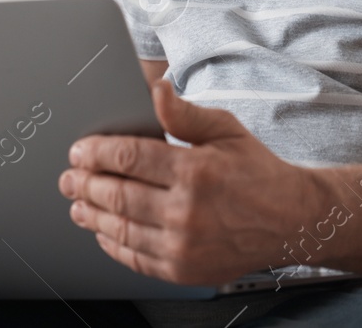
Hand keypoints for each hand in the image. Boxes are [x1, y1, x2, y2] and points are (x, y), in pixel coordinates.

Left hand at [58, 80, 326, 284]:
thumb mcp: (226, 130)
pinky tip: (104, 231)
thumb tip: (156, 90)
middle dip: (85, 184)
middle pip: (118, 195)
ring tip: (78, 204)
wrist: (291, 221)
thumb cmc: (258, 172)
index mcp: (196, 172)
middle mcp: (187, 212)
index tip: (80, 150)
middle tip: (69, 178)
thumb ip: (184, 113)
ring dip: (92, 215)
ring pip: (121, 229)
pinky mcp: (183, 270)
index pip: (129, 158)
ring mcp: (183, 246)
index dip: (97, 153)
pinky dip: (113, 244)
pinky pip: (135, 258)